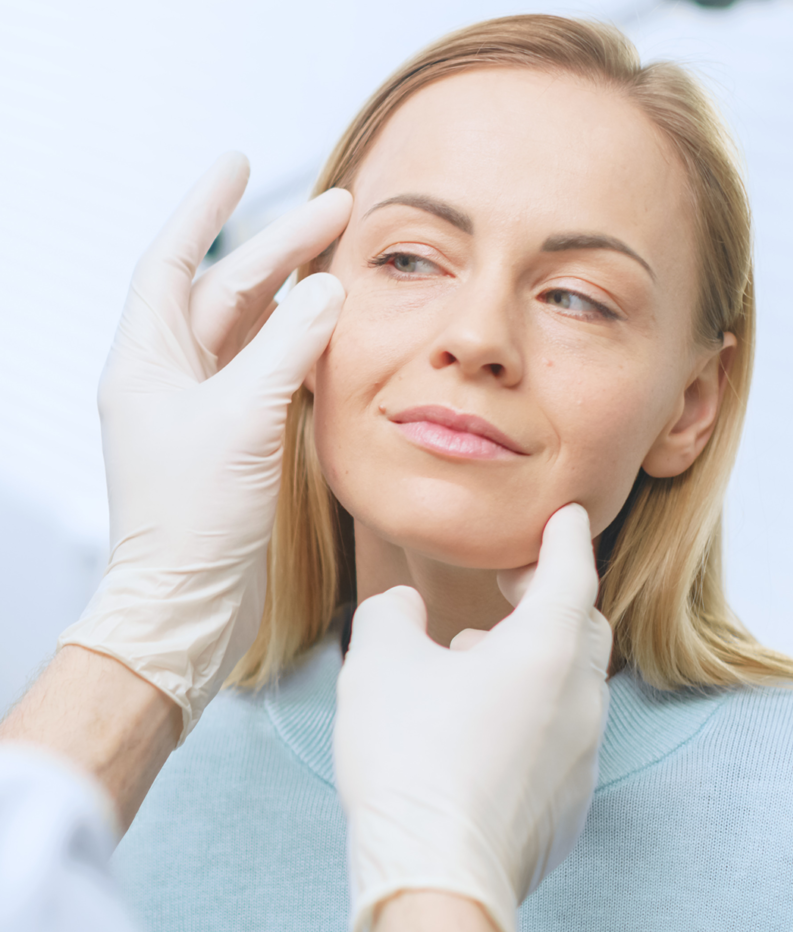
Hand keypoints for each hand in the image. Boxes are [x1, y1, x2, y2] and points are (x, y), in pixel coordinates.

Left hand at [58, 154, 351, 740]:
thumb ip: (285, 350)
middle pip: (229, 292)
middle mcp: (170, 378)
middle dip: (281, 247)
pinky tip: (332, 333)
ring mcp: (203, 411)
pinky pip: (270, 376)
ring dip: (295, 295)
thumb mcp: (242, 421)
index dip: (207, 208)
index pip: (175, 261)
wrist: (188, 604)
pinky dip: (301, 349)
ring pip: (253, 332)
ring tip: (344, 260)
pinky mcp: (233, 442)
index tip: (240, 164)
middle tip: (339, 208)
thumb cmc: (193, 520)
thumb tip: (326, 291)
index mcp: (147, 361)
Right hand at [333, 503, 611, 931]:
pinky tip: (484, 730)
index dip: (565, 538)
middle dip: (554, 596)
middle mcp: (579, 700)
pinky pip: (563, 738)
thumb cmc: (409, 759)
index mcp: (546, 652)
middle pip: (584, 627)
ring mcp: (582, 758)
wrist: (434, 879)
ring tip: (477, 660)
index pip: (571, 573)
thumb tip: (406, 608)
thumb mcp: (380, 662)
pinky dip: (535, 713)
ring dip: (537, 658)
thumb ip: (393, 613)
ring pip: (573, 685)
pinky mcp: (570, 807)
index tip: (567, 516)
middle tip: (511, 586)